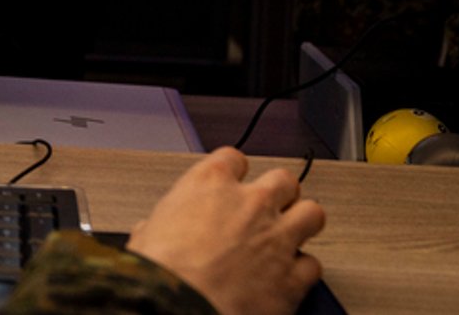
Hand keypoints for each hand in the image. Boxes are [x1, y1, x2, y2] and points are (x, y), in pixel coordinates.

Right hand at [125, 147, 325, 314]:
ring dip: (303, 222)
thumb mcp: (145, 237)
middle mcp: (250, 204)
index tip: (231, 181)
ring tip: (291, 234)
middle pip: (283, 179)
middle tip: (268, 207)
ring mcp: (277, 239)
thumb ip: (160, 225)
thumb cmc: (160, 273)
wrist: (179, 310)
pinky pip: (312, 264)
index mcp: (210, 185)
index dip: (233, 171)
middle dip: (279, 193)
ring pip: (312, 213)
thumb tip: (153, 231)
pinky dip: (303, 270)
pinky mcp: (292, 277)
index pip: (233, 159)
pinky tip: (290, 276)